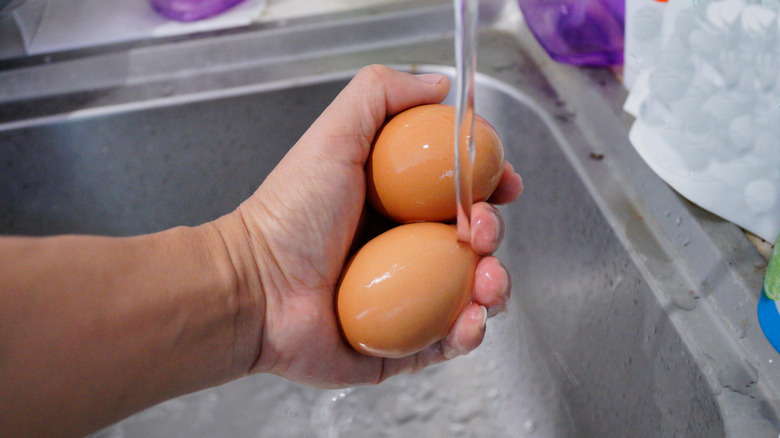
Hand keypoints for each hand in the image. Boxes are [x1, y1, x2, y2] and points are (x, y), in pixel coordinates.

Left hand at [217, 65, 522, 387]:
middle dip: (493, 233)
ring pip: (472, 292)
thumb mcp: (335, 136)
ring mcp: (407, 300)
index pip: (458, 191)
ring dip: (495, 284)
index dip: (489, 185)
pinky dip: (471, 332)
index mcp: (394, 205)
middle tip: (480, 230)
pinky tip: (470, 320)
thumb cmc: (289, 215)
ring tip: (485, 281)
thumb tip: (439, 86)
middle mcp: (405, 250)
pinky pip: (451, 340)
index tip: (505, 183)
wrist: (255, 289)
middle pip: (473, 240)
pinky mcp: (403, 344)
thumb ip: (381, 96)